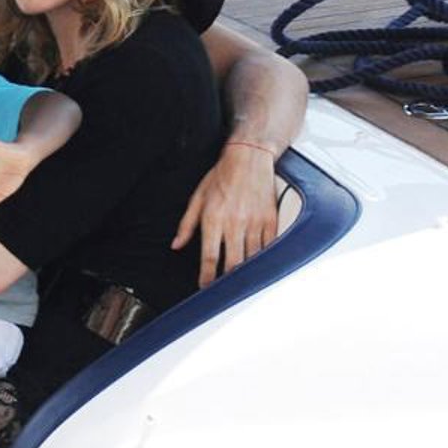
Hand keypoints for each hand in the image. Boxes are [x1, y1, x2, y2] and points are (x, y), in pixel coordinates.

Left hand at [172, 142, 278, 287]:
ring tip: (239, 281)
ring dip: (246, 272)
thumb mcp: (197, 198)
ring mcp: (255, 222)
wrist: (249, 158)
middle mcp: (234, 223)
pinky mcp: (270, 220)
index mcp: (213, 219)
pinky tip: (258, 265)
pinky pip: (269, 247)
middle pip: (233, 262)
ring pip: (252, 258)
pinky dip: (264, 259)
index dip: (207, 277)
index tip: (205, 286)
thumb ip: (186, 225)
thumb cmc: (220, 177)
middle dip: (228, 280)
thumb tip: (176, 245)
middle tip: (223, 289)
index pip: (209, 256)